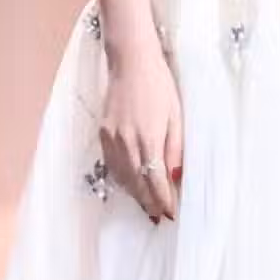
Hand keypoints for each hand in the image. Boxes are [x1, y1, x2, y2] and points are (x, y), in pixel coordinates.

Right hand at [98, 41, 182, 222]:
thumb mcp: (176, 114)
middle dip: (148, 202)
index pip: (155, 180)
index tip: (171, 213)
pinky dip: (121, 178)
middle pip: (137, 182)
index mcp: (148, 137)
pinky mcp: (103, 132)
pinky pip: (112, 163)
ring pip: (122, 176)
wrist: (131, 62)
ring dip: (134, 194)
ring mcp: (112, 137)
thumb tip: (175, 177)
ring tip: (146, 206)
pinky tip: (130, 184)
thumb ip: (175, 148)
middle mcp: (127, 141)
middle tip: (158, 217)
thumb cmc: (160, 85)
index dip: (163, 199)